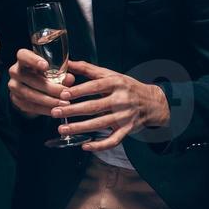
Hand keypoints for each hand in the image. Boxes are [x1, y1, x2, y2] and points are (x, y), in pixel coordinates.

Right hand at [8, 48, 72, 118]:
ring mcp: (13, 86)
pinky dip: (44, 109)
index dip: (33, 60)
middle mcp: (15, 71)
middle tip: (65, 92)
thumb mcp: (52, 71)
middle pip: (30, 78)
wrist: (31, 88)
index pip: (23, 55)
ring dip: (49, 100)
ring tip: (64, 103)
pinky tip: (55, 110)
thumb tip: (70, 78)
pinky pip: (30, 106)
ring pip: (30, 94)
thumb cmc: (44, 74)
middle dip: (50, 87)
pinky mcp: (15, 100)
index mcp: (23, 59)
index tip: (46, 66)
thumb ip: (61, 73)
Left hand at [53, 59, 171, 151]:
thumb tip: (67, 62)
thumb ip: (88, 69)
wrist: (153, 102)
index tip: (63, 94)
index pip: (95, 86)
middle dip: (73, 110)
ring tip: (62, 129)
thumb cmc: (127, 86)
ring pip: (100, 124)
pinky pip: (113, 140)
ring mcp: (124, 116)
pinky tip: (85, 146)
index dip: (79, 90)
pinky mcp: (127, 130)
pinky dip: (100, 145)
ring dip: (80, 128)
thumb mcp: (111, 74)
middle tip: (55, 112)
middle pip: (94, 107)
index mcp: (116, 84)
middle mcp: (121, 100)